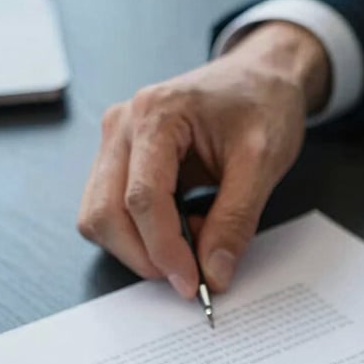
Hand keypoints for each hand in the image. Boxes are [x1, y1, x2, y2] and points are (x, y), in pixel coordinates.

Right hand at [78, 22, 328, 297]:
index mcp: (155, 114)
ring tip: (192, 240)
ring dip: (140, 248)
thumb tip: (214, 273)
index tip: (193, 284)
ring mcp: (114, 144)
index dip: (164, 250)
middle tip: (190, 277)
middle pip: (105, 214)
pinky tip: (180, 228)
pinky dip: (142, 236)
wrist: (259, 78)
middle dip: (144, 257)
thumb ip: (236, 220)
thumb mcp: (263, 163)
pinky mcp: (119, 162)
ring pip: (100, 219)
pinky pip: (112, 213)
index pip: (141, 199)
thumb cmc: (261, 105)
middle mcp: (122, 127)